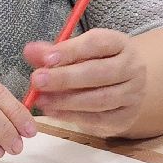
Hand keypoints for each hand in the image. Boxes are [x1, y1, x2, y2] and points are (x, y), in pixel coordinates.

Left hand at [23, 29, 145, 137]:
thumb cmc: (93, 63)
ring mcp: (132, 94)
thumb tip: (30, 51)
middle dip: (65, 78)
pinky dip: (73, 116)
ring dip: (67, 101)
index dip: (71, 51)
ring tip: (41, 99)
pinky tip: (53, 112)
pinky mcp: (126, 117)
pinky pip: (100, 119)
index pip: (97, 43)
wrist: (123, 87)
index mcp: (119, 44)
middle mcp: (132, 68)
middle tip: (37, 80)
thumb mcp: (75, 52)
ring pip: (101, 99)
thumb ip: (51, 52)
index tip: (47, 59)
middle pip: (99, 73)